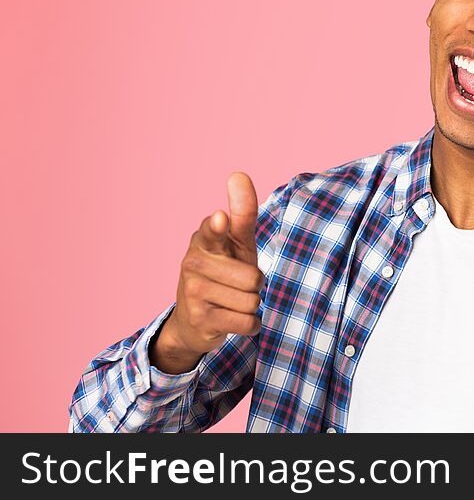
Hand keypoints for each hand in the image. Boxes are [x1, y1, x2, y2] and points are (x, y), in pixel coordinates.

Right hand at [150, 172, 263, 373]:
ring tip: (232, 301)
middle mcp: (193, 262)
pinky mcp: (200, 319)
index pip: (213, 230)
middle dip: (255, 285)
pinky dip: (250, 325)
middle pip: (253, 278)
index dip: (218, 226)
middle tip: (237, 284)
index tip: (220, 218)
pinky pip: (247, 323)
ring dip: (252, 305)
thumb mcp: (237, 243)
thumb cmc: (225, 271)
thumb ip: (242, 213)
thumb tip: (238, 174)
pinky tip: (232, 318)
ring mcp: (193, 291)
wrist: (194, 320)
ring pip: (252, 301)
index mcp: (204, 239)